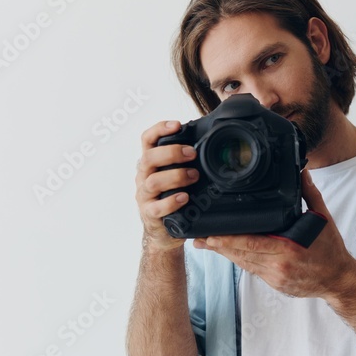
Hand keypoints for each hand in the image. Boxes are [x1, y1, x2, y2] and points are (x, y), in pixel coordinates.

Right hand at [136, 120, 198, 251]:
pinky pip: (157, 207)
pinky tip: (184, 197)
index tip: (177, 125)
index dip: (159, 129)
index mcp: (151, 163)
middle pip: (149, 158)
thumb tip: (211, 142)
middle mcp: (144, 176)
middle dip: (172, 153)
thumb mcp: (176, 175)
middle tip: (192, 153)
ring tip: (194, 176)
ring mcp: (145, 195)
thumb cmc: (173, 196)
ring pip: (153, 181)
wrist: (163, 230)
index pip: (147, 140)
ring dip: (176, 176)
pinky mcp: (149, 214)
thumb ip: (185, 161)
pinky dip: (171, 201)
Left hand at [194, 170, 355, 299]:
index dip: (229, 240)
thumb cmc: (331, 249)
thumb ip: (309, 194)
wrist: (338, 280)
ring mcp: (275, 277)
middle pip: (241, 255)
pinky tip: (227, 253)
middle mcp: (279, 266)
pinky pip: (252, 271)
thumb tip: (302, 171)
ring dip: (224, 254)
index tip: (212, 233)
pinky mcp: (275, 284)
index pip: (252, 243)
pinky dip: (239, 261)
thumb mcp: (323, 219)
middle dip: (218, 246)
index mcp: (288, 249)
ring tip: (205, 244)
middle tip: (198, 238)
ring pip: (243, 264)